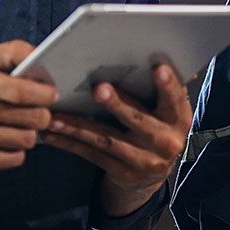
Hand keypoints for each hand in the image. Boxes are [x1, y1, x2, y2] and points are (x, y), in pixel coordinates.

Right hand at [0, 40, 56, 174]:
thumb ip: (7, 53)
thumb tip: (38, 54)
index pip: (24, 90)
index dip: (45, 94)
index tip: (51, 94)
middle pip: (34, 117)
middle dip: (41, 114)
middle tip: (36, 112)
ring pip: (27, 139)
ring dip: (27, 133)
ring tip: (15, 127)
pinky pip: (15, 159)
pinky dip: (14, 152)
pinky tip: (2, 142)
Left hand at [41, 64, 192, 215]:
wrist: (152, 175)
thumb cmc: (157, 127)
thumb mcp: (167, 111)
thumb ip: (162, 89)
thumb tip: (157, 55)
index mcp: (179, 119)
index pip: (175, 99)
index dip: (168, 85)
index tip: (158, 68)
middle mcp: (166, 142)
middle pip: (138, 120)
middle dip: (117, 105)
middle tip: (99, 89)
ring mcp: (145, 161)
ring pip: (107, 140)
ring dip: (78, 127)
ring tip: (55, 117)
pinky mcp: (123, 173)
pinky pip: (93, 155)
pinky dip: (70, 143)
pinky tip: (51, 134)